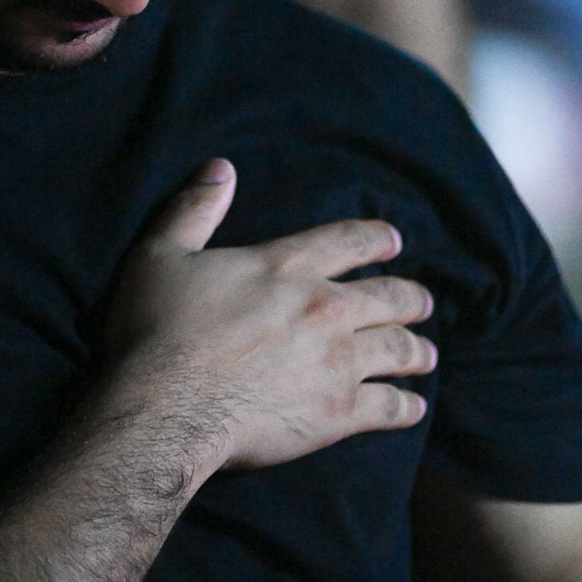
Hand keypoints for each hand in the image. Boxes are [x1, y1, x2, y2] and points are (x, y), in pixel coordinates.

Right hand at [110, 159, 434, 468]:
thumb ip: (193, 208)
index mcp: (285, 266)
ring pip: (399, 349)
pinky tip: (412, 408)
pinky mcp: (338, 413)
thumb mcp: (160, 253)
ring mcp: (337, 361)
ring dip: (417, 350)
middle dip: (411, 298)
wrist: (165, 407)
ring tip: (425, 354)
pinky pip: (389, 408)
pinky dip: (406, 408)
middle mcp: (324, 307)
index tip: (394, 242)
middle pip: (389, 295)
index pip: (348, 239)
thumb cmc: (156, 331)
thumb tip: (220, 168)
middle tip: (422, 301)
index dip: (376, 238)